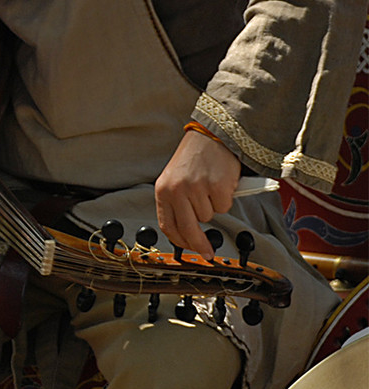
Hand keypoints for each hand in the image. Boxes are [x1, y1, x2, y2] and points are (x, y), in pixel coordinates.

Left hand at [155, 128, 240, 258]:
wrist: (212, 135)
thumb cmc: (195, 157)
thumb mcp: (176, 179)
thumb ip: (177, 203)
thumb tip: (188, 234)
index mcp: (163, 189)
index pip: (168, 225)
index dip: (180, 242)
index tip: (190, 250)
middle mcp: (177, 190)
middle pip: (188, 230)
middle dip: (199, 245)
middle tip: (208, 253)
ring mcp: (197, 188)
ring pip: (209, 216)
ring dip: (213, 206)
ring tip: (210, 185)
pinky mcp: (216, 187)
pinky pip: (224, 206)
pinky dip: (226, 198)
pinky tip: (221, 182)